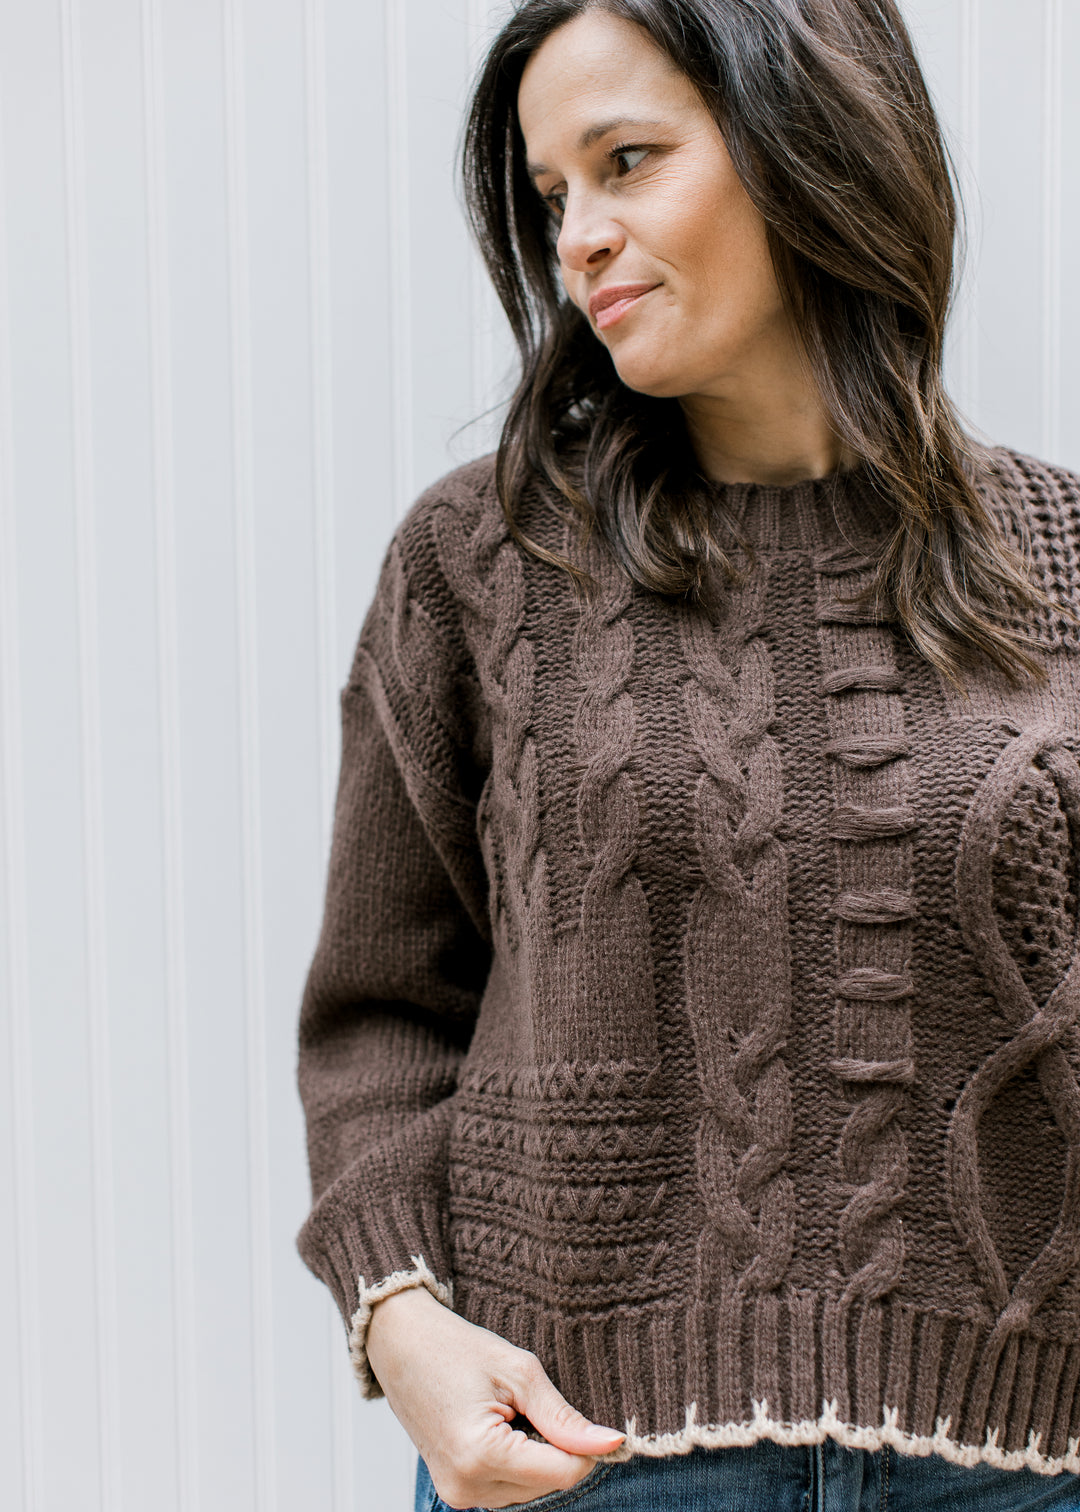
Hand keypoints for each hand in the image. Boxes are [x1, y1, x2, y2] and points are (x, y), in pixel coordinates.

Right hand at [366, 1287, 625, 1508]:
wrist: (400, 1344)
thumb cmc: (455, 1348)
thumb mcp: (518, 1372)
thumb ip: (564, 1418)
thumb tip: (611, 1444)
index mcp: (481, 1455)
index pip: (564, 1473)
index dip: (585, 1447)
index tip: (587, 1418)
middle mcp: (465, 1487)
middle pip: (548, 1484)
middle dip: (555, 1447)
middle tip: (529, 1401)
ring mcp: (456, 1493)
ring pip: (530, 1489)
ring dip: (535, 1455)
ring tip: (509, 1411)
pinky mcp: (454, 1490)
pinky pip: (506, 1486)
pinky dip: (516, 1460)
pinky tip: (500, 1424)